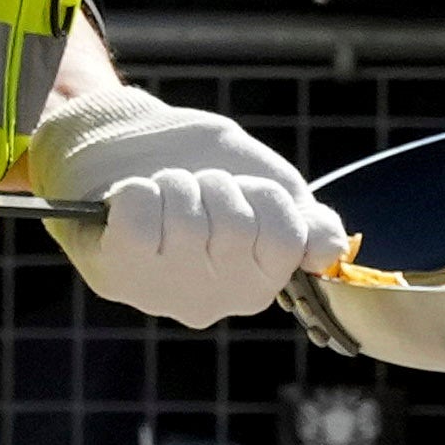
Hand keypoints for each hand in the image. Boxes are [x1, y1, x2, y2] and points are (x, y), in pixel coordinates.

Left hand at [28, 83, 342, 326]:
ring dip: (172, 185)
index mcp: (260, 282)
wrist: (131, 144)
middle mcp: (214, 300)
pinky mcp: (116, 275)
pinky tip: (126, 203)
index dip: (261, 194)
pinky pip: (139, 220)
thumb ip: (308, 224)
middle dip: (213, 185)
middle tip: (192, 188)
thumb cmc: (205, 171)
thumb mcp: (269, 190)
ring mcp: (162, 293)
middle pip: (235, 225)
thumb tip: (328, 254)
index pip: (287, 238)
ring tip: (161, 194)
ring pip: (186, 219)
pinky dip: (134, 193)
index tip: (239, 189)